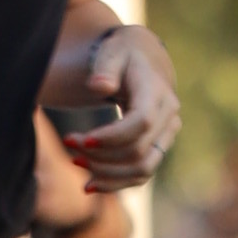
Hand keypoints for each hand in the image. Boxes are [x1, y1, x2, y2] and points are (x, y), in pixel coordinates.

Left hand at [53, 23, 179, 191]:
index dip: (112, 137)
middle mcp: (169, 115)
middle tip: (68, 143)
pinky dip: (116, 183)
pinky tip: (89, 184)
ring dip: (107, 174)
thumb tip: (99, 87)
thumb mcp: (112, 53)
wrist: (145, 61)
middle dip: (100, 154)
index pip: (141, 122)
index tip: (81, 139)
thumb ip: (105, 68)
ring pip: (143, 169)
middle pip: (138, 150)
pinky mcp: (159, 147)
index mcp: (157, 91)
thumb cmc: (123, 55)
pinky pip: (141, 174)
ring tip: (75, 162)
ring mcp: (167, 134)